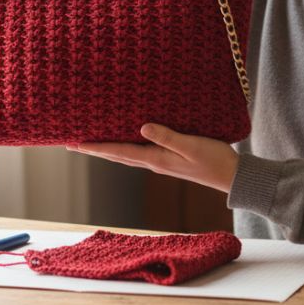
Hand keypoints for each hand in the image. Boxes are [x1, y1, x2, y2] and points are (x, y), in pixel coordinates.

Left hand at [69, 123, 239, 193]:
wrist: (232, 176)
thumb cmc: (214, 159)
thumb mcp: (191, 145)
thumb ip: (167, 137)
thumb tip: (141, 128)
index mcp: (156, 159)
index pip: (119, 152)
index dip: (96, 147)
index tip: (75, 144)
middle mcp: (154, 163)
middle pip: (116, 155)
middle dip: (94, 149)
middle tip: (72, 143)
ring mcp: (161, 163)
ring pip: (126, 155)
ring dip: (107, 149)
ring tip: (91, 143)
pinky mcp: (168, 160)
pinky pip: (139, 153)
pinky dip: (124, 147)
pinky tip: (125, 141)